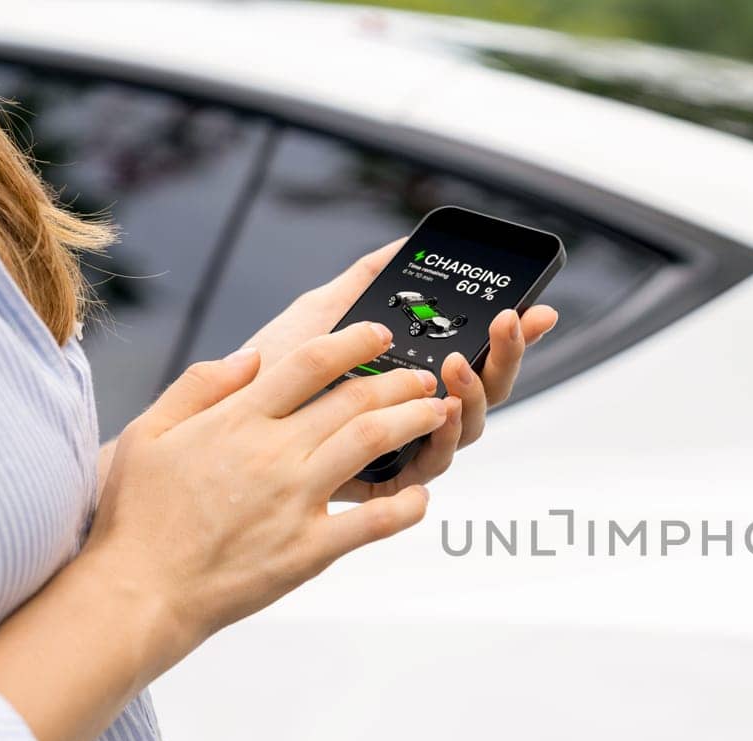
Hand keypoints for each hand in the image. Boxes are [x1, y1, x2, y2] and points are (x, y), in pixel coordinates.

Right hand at [89, 320, 443, 650]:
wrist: (141, 590)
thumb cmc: (139, 516)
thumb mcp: (147, 433)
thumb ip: (199, 386)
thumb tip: (250, 357)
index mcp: (237, 421)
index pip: (310, 363)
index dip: (353, 342)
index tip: (380, 335)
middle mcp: (273, 453)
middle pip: (354, 399)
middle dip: (398, 381)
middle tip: (422, 378)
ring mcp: (296, 500)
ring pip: (372, 443)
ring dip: (413, 423)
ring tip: (437, 414)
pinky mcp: (310, 548)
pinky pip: (374, 521)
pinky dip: (406, 507)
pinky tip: (421, 497)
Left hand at [238, 239, 557, 501]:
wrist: (216, 424)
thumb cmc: (267, 374)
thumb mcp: (318, 314)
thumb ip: (364, 281)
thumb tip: (404, 243)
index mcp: (411, 375)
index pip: (480, 353)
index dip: (513, 335)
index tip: (536, 306)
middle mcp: (416, 413)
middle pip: (486, 392)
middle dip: (506, 355)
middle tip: (505, 320)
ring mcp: (404, 450)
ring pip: (466, 428)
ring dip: (474, 392)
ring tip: (460, 361)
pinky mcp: (382, 484)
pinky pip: (428, 470)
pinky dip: (440, 439)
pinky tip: (440, 411)